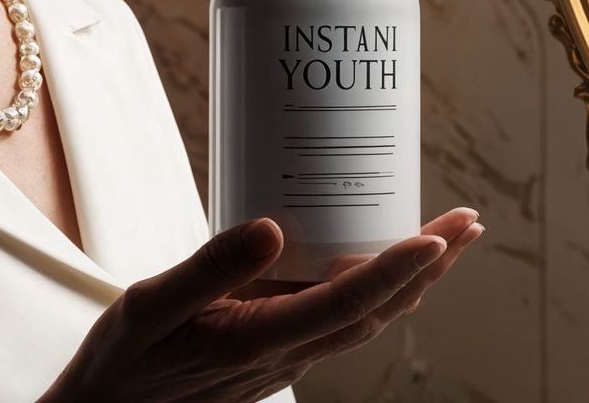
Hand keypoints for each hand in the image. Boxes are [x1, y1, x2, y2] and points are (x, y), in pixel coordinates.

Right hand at [40, 207, 482, 402]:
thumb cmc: (120, 365)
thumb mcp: (147, 308)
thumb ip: (208, 270)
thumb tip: (274, 227)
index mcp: (255, 341)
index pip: (345, 303)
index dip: (396, 270)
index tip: (438, 239)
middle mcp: (282, 354)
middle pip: (374, 311)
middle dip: (427, 268)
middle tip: (468, 223)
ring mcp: (283, 357)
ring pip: (364, 318)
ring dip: (411, 279)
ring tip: (446, 238)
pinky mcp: (273, 351)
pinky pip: (339, 318)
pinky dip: (374, 287)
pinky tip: (375, 259)